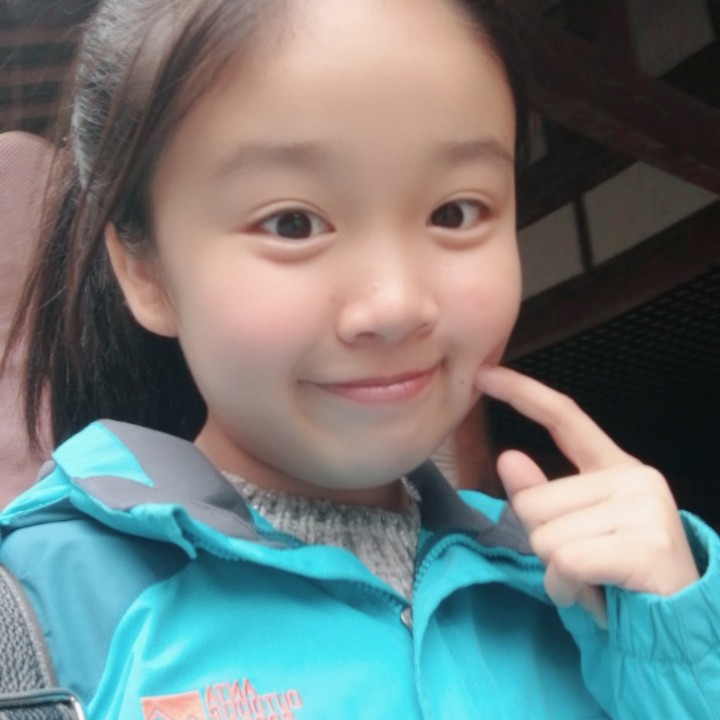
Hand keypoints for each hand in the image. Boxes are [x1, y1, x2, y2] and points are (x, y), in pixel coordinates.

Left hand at [475, 365, 699, 628]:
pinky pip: (564, 561)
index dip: (523, 393)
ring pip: (543, 535)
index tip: (485, 374)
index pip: (564, 417)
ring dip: (554, 571)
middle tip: (582, 564)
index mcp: (616, 469)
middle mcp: (635, 478)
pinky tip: (592, 595)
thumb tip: (508, 457)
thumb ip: (540, 495)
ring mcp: (645, 508)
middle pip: (532, 501)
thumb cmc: (616, 577)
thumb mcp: (571, 530)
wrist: (672, 629)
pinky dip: (565, 588)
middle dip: (542, 541)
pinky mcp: (647, 544)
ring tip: (592, 581)